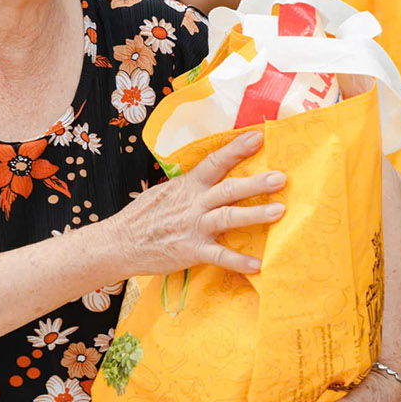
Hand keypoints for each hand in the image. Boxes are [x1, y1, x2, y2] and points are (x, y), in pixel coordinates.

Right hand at [110, 130, 285, 277]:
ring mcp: (193, 227)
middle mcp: (193, 203)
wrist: (119, 243)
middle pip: (228, 189)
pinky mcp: (192, 251)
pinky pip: (219, 256)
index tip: (259, 136)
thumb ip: (190, 187)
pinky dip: (239, 261)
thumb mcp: (165, 192)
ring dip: (255, 214)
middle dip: (256, 183)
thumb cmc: (143, 217)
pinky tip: (258, 265)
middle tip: (281, 177)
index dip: (236, 149)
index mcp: (188, 186)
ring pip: (228, 217)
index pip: (215, 162)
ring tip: (279, 211)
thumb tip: (213, 177)